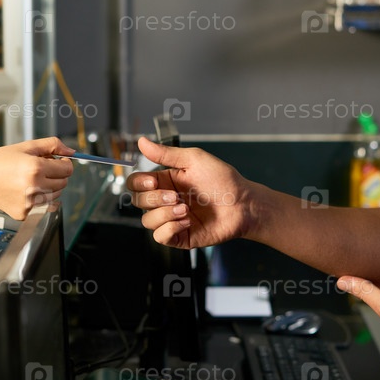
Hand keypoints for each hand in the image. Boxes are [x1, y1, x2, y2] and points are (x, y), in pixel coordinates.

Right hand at [0, 137, 74, 219]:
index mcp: (36, 168)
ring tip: (30, 180)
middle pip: (63, 183)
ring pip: (55, 196)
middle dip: (56, 175)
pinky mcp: (24, 213)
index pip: (67, 169)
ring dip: (49, 187)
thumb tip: (71, 151)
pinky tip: (22, 190)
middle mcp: (35, 187)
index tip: (57, 161)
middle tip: (41, 169)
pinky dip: (37, 198)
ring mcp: (30, 203)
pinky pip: (42, 206)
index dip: (64, 163)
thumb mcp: (26, 146)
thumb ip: (51, 145)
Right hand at [125, 137, 252, 247]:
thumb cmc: (224, 181)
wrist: (243, 204)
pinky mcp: (179, 235)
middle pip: (138, 202)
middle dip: (154, 199)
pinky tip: (187, 221)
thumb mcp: (194, 159)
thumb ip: (165, 153)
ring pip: (147, 221)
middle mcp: (165, 200)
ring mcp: (171, 219)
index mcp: (165, 181)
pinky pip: (159, 236)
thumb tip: (142, 142)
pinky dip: (170, 228)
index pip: (136, 183)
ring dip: (164, 214)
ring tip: (185, 209)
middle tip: (176, 196)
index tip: (153, 181)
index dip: (138, 183)